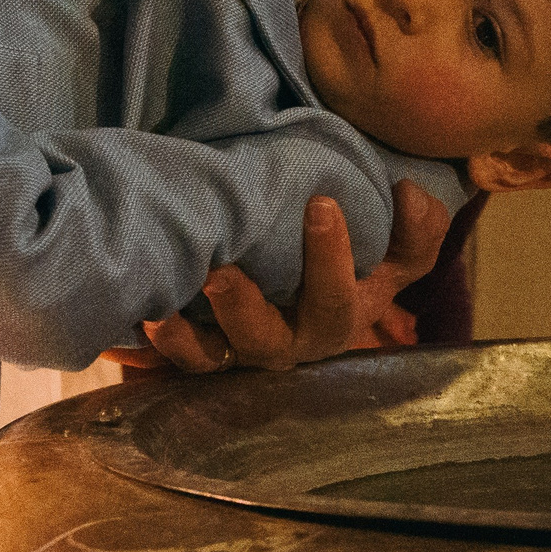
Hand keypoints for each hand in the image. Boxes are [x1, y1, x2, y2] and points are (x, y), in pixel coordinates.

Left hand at [131, 181, 452, 371]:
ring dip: (187, 341)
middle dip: (244, 311)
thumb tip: (408, 191)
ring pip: (213, 360)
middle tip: (219, 273)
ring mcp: (240, 349)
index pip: (341, 303)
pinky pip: (174, 359)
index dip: (332, 262)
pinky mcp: (202, 346)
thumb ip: (416, 224)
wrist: (311, 262)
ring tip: (160, 309)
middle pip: (270, 344)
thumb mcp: (396, 242)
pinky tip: (134, 319)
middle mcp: (289, 341)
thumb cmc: (356, 248)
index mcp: (340, 317)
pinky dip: (155, 343)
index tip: (321, 203)